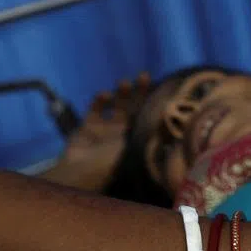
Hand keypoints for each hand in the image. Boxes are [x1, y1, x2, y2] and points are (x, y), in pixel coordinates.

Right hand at [49, 74, 151, 190]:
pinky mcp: (88, 126)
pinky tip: (104, 95)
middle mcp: (124, 134)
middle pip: (134, 108)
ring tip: (125, 83)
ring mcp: (106, 129)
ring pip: (116, 106)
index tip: (162, 87)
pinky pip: (95, 109)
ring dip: (121, 94)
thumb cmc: (111, 166)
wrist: (81, 174)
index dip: (154, 103)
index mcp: (137, 141)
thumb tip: (169, 122)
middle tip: (145, 76)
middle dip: (139, 92)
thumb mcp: (133, 149)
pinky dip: (100, 100)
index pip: (149, 117)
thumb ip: (146, 135)